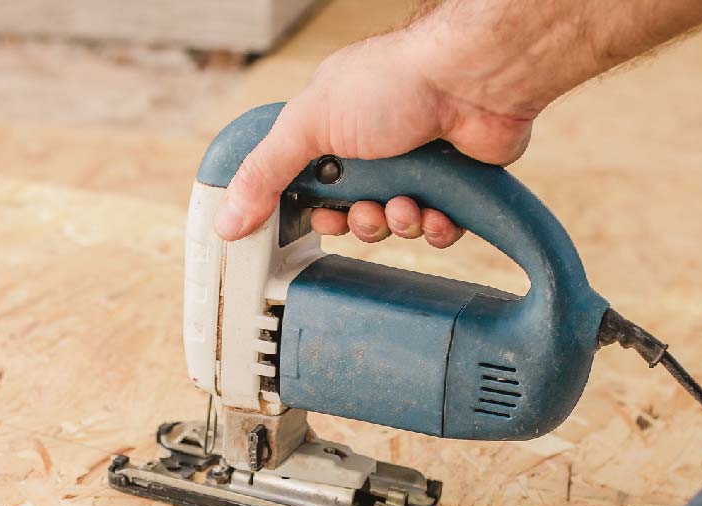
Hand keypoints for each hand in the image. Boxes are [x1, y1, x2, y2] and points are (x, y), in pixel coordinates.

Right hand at [213, 23, 538, 244]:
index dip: (311, 212)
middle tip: (366, 209)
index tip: (317, 218)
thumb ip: (264, 173)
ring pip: (392, 226)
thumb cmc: (396, 82)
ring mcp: (412, 166)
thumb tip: (227, 220)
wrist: (473, 79)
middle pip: (349, 214)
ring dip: (397, 223)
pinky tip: (436, 211)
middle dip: (357, 223)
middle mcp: (371, 148)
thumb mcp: (309, 125)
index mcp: (330, 129)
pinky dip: (435, 227)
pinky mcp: (451, 185)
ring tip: (406, 203)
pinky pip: (435, 229)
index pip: (305, 186)